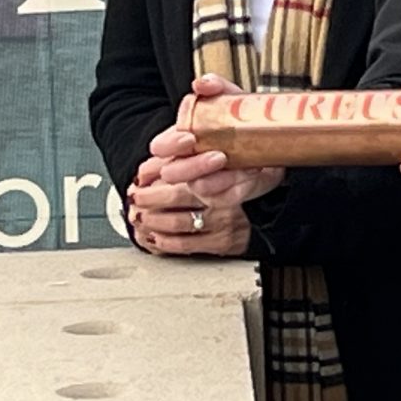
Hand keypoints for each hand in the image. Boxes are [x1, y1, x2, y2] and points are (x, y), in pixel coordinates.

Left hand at [128, 153, 253, 256]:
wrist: (265, 203)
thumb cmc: (233, 178)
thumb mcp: (210, 158)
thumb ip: (178, 156)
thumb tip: (145, 170)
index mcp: (221, 171)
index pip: (184, 172)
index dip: (156, 176)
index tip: (139, 180)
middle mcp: (224, 196)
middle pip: (177, 196)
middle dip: (148, 198)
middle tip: (135, 197)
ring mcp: (223, 221)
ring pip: (179, 222)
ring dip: (152, 220)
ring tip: (138, 216)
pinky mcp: (222, 242)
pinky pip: (186, 244)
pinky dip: (163, 241)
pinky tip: (153, 236)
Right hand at [145, 77, 284, 210]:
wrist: (271, 147)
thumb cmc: (242, 124)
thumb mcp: (231, 99)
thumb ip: (215, 87)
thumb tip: (201, 84)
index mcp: (181, 140)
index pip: (160, 147)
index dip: (170, 145)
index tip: (189, 137)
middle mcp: (186, 164)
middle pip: (172, 172)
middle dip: (193, 165)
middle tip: (218, 155)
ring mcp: (203, 183)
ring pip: (199, 187)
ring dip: (221, 176)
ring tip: (240, 162)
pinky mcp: (222, 197)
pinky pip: (224, 197)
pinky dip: (238, 184)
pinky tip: (250, 171)